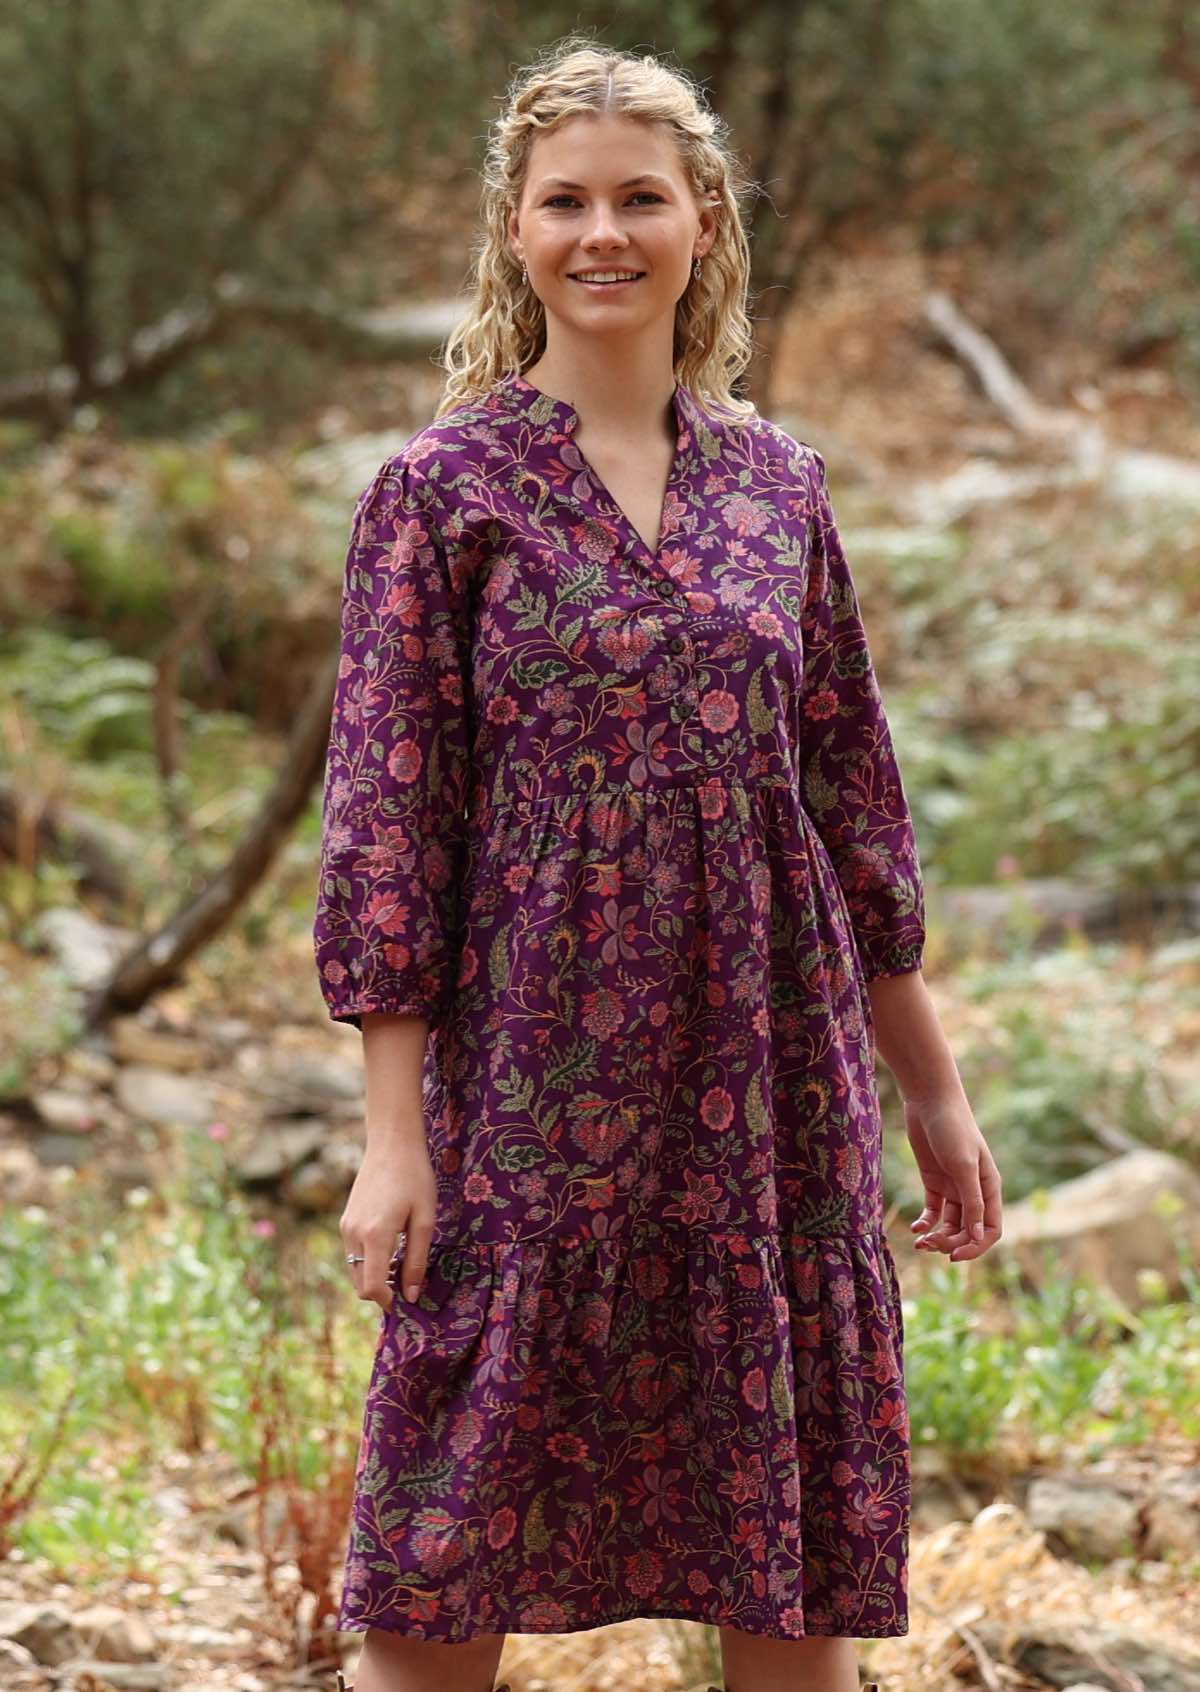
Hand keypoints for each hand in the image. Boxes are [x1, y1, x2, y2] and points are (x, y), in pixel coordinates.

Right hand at [340, 1140, 438, 1313]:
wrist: (391, 1144)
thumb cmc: (415, 1178)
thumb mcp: (424, 1219)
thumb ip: (417, 1260)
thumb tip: (411, 1295)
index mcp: (375, 1235)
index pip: (372, 1287)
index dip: (388, 1301)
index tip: (405, 1300)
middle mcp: (354, 1234)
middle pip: (360, 1283)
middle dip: (380, 1291)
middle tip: (406, 1281)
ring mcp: (346, 1227)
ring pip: (354, 1270)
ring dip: (373, 1276)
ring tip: (401, 1261)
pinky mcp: (345, 1220)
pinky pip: (353, 1253)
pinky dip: (367, 1261)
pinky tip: (389, 1246)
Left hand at [903, 1091, 1002, 1260]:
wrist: (929, 1100)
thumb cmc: (952, 1129)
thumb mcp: (963, 1166)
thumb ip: (972, 1202)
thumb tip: (978, 1237)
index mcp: (989, 1188)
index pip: (991, 1229)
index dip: (976, 1246)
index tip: (954, 1255)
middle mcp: (973, 1190)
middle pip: (968, 1230)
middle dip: (951, 1243)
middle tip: (930, 1245)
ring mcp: (953, 1186)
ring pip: (950, 1224)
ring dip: (937, 1236)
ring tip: (920, 1241)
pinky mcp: (934, 1180)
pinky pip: (933, 1211)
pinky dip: (926, 1222)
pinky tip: (916, 1228)